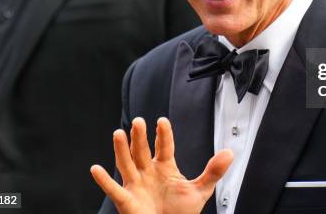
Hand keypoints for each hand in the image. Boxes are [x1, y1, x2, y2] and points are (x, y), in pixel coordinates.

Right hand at [91, 117, 232, 213]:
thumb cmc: (180, 213)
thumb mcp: (200, 191)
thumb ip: (213, 171)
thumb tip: (229, 153)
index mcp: (165, 167)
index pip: (164, 146)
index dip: (163, 134)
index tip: (162, 121)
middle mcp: (148, 172)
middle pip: (142, 150)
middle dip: (140, 137)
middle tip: (138, 121)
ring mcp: (135, 184)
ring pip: (126, 163)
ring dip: (121, 149)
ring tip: (118, 133)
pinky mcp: (126, 200)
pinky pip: (113, 189)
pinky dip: (104, 180)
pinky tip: (96, 168)